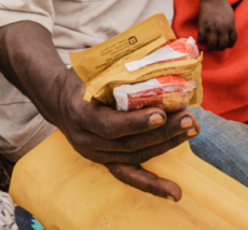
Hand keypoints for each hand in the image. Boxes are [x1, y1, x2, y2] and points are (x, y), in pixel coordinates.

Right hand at [53, 69, 198, 201]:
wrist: (57, 99)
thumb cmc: (78, 80)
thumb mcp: (91, 70)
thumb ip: (117, 69)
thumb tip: (157, 55)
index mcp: (79, 114)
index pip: (110, 125)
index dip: (137, 122)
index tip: (161, 113)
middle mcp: (85, 140)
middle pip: (128, 143)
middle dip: (162, 132)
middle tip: (188, 118)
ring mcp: (94, 154)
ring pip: (135, 156)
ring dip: (166, 145)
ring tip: (190, 131)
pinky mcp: (105, 161)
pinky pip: (129, 175)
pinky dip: (152, 184)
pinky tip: (174, 192)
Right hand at [197, 0, 236, 49]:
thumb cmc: (222, 5)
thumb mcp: (231, 16)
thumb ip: (230, 25)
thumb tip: (229, 33)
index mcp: (231, 26)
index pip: (232, 40)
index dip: (229, 45)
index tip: (226, 46)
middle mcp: (223, 28)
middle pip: (222, 44)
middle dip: (220, 48)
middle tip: (217, 47)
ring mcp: (212, 27)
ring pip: (212, 43)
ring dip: (211, 48)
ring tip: (209, 48)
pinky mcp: (203, 25)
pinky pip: (202, 37)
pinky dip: (201, 41)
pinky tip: (200, 43)